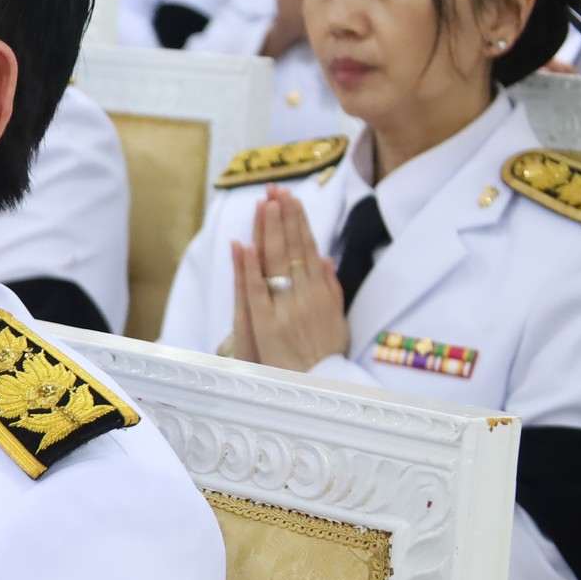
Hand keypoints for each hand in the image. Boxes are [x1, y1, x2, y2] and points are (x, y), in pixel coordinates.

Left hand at [228, 186, 348, 371]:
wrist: (320, 390)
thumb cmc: (327, 357)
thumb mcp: (337, 320)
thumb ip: (330, 288)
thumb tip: (325, 256)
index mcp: (322, 293)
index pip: (308, 248)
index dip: (299, 222)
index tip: (291, 198)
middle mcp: (306, 297)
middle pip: (293, 249)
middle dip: (283, 217)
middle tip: (275, 190)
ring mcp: (286, 310)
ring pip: (275, 264)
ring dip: (269, 232)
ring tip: (263, 204)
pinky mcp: (266, 326)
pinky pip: (255, 292)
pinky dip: (248, 269)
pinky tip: (243, 245)